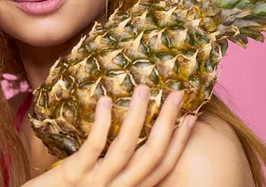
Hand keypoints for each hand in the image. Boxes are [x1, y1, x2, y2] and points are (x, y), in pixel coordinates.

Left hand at [23, 85, 197, 186]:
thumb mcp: (101, 182)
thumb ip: (116, 167)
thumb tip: (131, 134)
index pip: (163, 165)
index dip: (179, 142)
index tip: (190, 117)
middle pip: (151, 155)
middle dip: (167, 124)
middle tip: (176, 94)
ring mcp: (97, 184)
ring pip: (125, 149)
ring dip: (138, 116)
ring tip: (144, 89)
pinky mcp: (74, 176)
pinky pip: (94, 147)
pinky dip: (103, 123)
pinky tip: (107, 101)